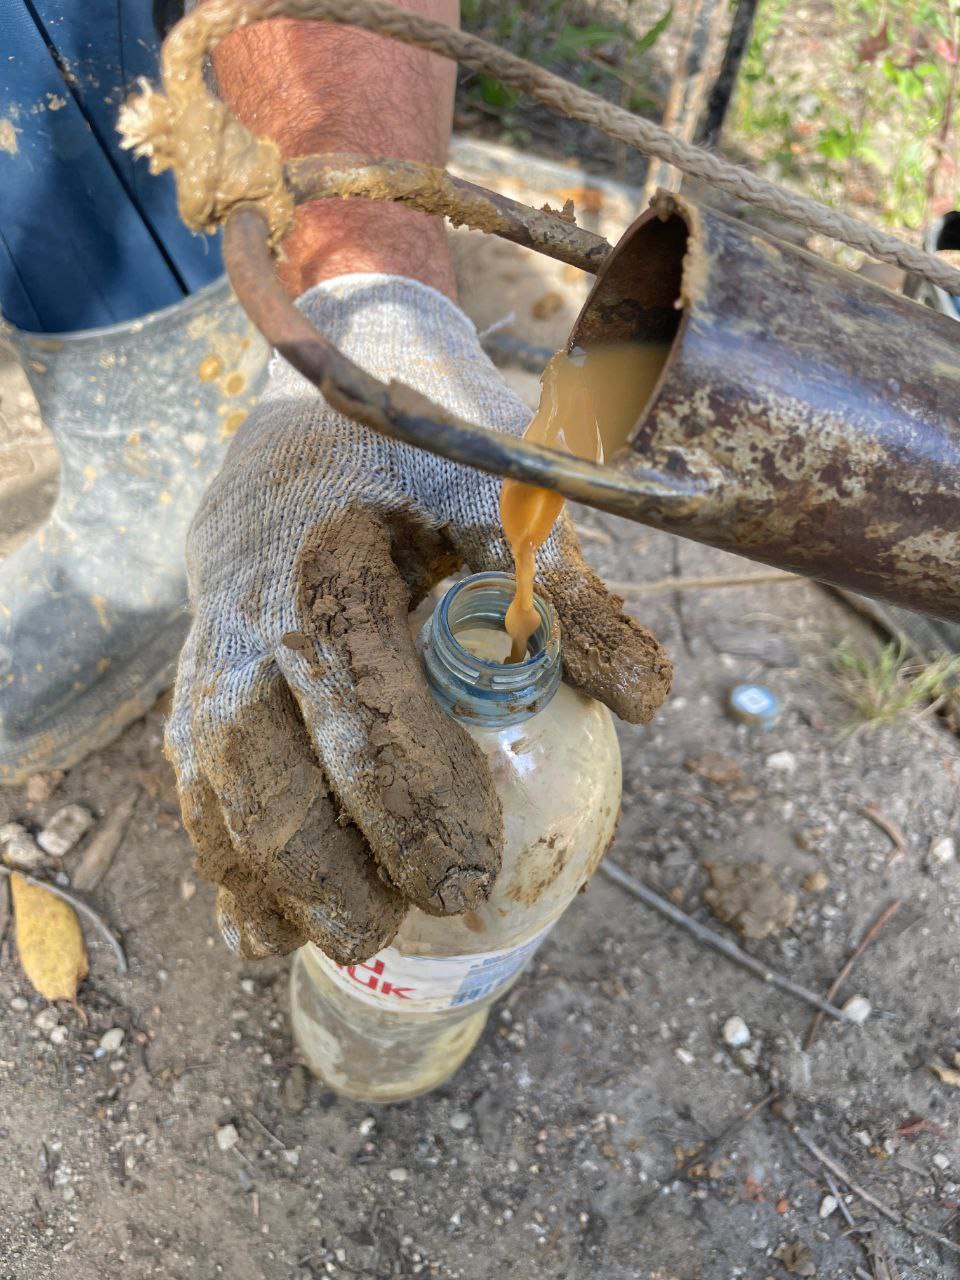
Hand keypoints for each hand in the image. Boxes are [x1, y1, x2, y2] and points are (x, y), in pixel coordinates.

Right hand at [165, 276, 671, 960]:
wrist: (306, 434)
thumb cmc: (418, 470)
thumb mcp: (496, 504)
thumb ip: (564, 597)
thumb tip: (645, 700)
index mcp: (326, 558)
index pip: (361, 693)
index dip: (410, 793)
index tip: (467, 875)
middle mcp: (249, 612)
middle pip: (267, 756)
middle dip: (333, 856)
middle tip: (412, 917)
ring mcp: (210, 651)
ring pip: (219, 782)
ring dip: (274, 874)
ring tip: (347, 939)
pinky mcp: (195, 682)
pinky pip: (191, 782)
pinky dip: (224, 862)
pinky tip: (260, 929)